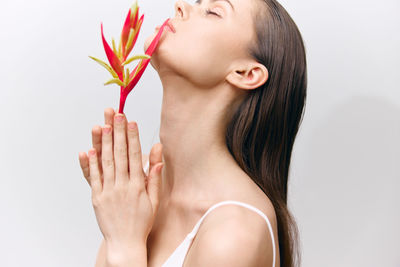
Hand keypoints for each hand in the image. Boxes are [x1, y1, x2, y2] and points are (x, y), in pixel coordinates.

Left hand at [78, 109, 163, 245]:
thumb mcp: (154, 200)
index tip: (132, 122)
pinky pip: (93, 178)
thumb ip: (154, 178)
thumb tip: (157, 157)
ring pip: (106, 162)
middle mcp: (122, 186)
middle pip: (119, 154)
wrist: (125, 243)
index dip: (133, 137)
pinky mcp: (97, 198)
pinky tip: (90, 149)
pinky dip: (91, 163)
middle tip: (117, 115)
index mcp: (138, 186)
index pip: (135, 156)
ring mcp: (108, 191)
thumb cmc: (142, 222)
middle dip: (118, 133)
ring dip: (104, 143)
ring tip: (103, 125)